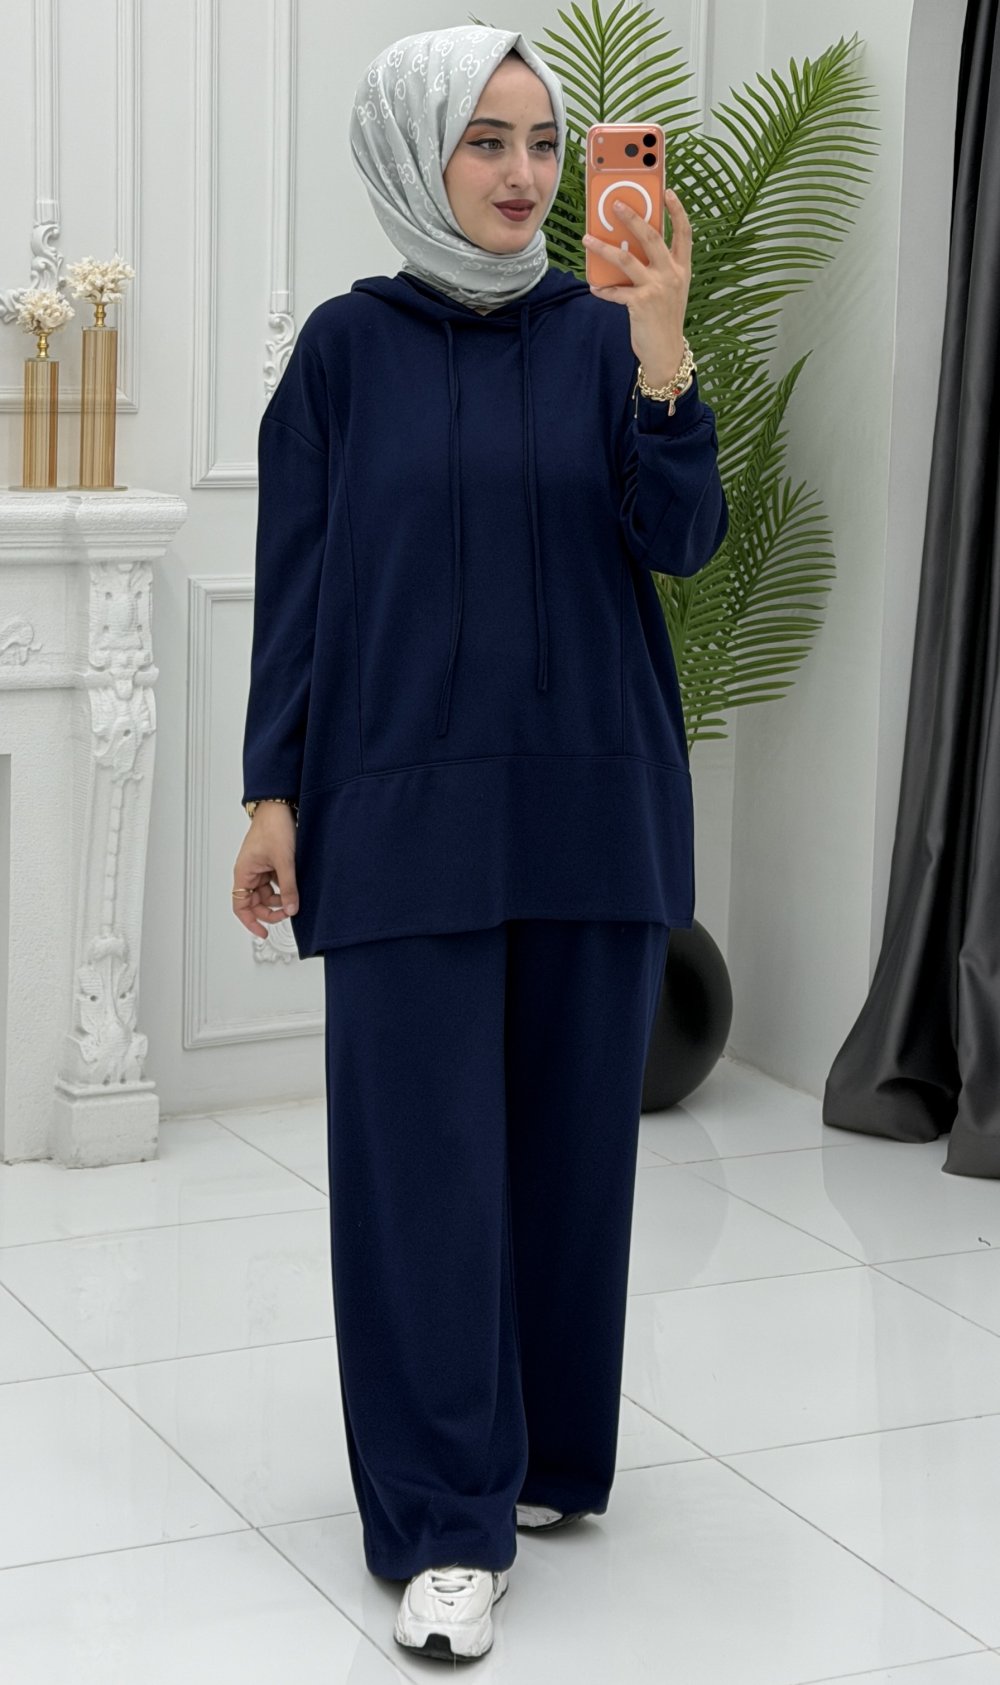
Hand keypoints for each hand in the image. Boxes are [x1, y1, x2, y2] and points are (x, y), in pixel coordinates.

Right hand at [231, 805, 298, 936]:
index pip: (240, 906)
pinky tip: (294, 887)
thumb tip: (291, 909)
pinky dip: (283, 888)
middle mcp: (248, 873)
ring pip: (266, 894)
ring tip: (294, 898)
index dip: (250, 922)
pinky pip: (273, 883)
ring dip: (279, 900)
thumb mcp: (284, 862)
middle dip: (270, 911)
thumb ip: (288, 888)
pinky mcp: (270, 864)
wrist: (280, 807)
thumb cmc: (274, 828)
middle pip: (254, 903)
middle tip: (288, 913)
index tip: (264, 933)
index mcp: (243, 873)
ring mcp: (259, 869)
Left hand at [582, 189, 691, 380]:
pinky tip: (594, 286)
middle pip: (652, 237)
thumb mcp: (669, 290)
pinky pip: (615, 291)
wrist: (667, 352)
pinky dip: (603, 288)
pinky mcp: (640, 303)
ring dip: (603, 248)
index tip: (668, 192)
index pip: (684, 233)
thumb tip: (630, 249)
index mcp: (681, 268)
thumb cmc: (664, 319)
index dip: (677, 211)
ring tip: (587, 239)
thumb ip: (656, 269)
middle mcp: (671, 275)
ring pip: (626, 259)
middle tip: (615, 203)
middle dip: (632, 217)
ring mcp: (657, 288)